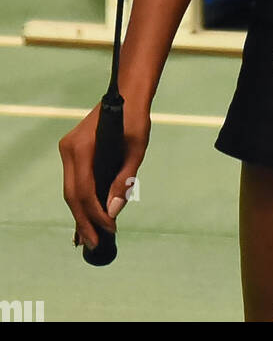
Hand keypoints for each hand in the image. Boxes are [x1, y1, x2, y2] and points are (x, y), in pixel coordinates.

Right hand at [59, 100, 150, 251]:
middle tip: (96, 245)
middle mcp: (69, 150)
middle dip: (84, 222)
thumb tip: (112, 213)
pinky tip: (85, 221)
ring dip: (81, 214)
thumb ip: (124, 181)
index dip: (95, 214)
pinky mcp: (73, 153)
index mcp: (82, 148)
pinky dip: (81, 201)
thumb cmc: (136, 119)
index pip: (84, 190)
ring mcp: (68, 151)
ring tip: (91, 239)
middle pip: (73, 195)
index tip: (109, 231)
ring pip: (71, 191)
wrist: (127, 95)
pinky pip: (74, 182)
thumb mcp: (136, 150)